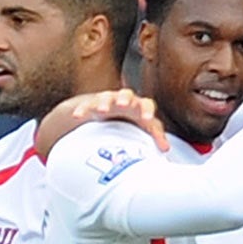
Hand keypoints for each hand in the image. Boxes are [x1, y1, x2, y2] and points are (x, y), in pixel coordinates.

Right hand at [34, 88, 167, 157]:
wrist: (113, 112)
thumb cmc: (135, 120)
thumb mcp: (146, 127)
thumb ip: (155, 134)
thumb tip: (165, 149)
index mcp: (139, 105)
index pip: (146, 103)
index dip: (147, 110)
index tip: (147, 120)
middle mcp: (124, 99)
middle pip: (126, 94)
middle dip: (124, 99)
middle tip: (122, 105)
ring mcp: (108, 100)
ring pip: (106, 97)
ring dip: (103, 103)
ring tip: (101, 111)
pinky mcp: (93, 104)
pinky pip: (87, 105)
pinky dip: (82, 110)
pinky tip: (77, 116)